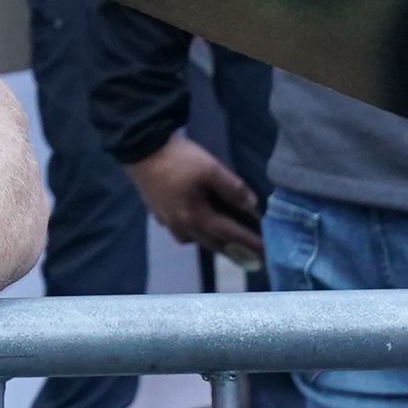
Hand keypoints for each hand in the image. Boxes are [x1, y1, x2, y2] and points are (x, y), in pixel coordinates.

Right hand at [124, 135, 264, 266]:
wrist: (139, 149)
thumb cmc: (177, 159)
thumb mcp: (211, 168)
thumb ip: (233, 188)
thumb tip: (251, 204)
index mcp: (198, 218)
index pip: (232, 236)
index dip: (252, 244)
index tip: (269, 252)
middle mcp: (183, 227)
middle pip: (215, 245)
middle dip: (236, 252)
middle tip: (254, 259)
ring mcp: (168, 222)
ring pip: (196, 241)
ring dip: (215, 245)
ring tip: (228, 243)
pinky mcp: (158, 213)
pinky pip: (182, 233)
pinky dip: (196, 234)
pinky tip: (198, 225)